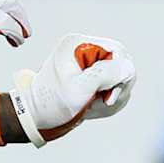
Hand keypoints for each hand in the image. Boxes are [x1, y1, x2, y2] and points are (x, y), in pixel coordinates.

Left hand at [7, 34, 135, 144]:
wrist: (34, 118)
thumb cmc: (51, 103)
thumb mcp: (78, 90)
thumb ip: (104, 75)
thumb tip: (128, 66)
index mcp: (78, 44)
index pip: (117, 50)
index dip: (119, 73)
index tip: (109, 96)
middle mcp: (85, 49)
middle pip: (121, 63)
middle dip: (116, 87)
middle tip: (101, 103)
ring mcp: (89, 63)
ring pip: (120, 77)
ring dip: (112, 97)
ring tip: (92, 107)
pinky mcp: (92, 76)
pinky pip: (113, 87)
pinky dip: (108, 101)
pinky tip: (93, 107)